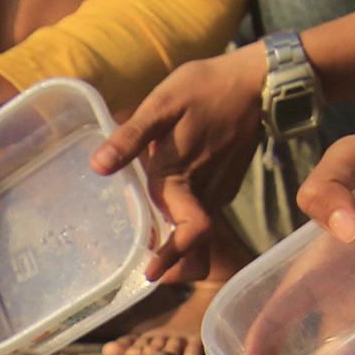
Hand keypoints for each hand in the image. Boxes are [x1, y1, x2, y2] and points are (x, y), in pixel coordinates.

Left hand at [89, 44, 268, 282]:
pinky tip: (164, 202)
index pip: (190, 233)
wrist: (256, 80)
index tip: (152, 274)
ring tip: (145, 236)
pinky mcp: (226, 183)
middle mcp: (206, 192)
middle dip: (170, 258)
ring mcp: (220, 190)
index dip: (172, 257)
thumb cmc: (205, 88)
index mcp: (185, 177)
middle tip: (141, 263)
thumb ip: (130, 137)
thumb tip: (98, 166)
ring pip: (197, 227)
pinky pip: (203, 209)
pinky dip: (185, 217)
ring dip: (175, 238)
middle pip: (192, 242)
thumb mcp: (162, 104)